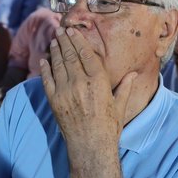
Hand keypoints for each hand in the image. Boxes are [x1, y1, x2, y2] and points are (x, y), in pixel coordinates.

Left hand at [39, 27, 136, 147]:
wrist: (90, 146)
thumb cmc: (108, 127)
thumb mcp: (120, 105)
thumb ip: (125, 87)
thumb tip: (133, 74)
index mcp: (99, 81)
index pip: (86, 54)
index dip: (78, 41)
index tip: (73, 31)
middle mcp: (81, 83)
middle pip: (70, 55)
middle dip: (64, 41)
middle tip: (60, 30)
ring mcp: (65, 91)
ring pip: (58, 64)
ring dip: (55, 50)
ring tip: (53, 40)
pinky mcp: (54, 100)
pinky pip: (47, 80)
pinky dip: (45, 69)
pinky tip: (44, 60)